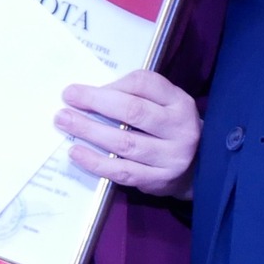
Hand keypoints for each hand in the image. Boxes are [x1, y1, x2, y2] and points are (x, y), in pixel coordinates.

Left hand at [57, 69, 200, 198]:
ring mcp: (171, 157)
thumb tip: (93, 94)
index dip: (112, 84)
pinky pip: (122, 170)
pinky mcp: (158, 180)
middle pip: (134, 111)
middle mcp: (180, 128)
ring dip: (90, 131)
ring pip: (125, 142)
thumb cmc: (169, 129)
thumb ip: (138, 96)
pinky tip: (77, 152)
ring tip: (65, 122)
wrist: (197, 169)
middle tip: (67, 98)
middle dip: (96, 102)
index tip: (84, 87)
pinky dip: (96, 161)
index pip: (145, 83)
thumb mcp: (165, 105)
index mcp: (180, 102)